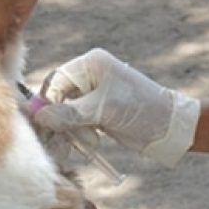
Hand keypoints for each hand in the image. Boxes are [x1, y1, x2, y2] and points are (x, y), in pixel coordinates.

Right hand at [37, 49, 199, 167]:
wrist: (170, 128)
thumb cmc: (140, 110)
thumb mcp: (102, 111)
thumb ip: (69, 113)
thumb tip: (38, 116)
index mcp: (91, 64)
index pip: (56, 80)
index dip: (48, 102)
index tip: (46, 124)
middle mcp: (90, 75)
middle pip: (58, 97)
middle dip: (61, 120)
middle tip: (65, 140)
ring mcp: (93, 93)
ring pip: (66, 112)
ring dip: (73, 130)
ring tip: (91, 143)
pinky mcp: (97, 111)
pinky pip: (77, 122)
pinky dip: (80, 134)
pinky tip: (91, 144)